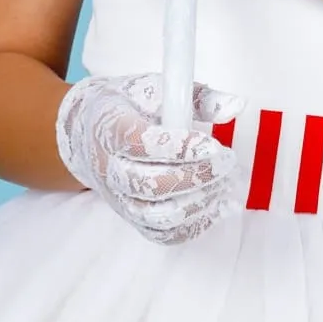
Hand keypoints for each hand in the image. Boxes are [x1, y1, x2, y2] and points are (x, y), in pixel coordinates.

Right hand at [55, 72, 244, 244]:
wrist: (85, 132)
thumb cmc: (127, 106)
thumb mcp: (156, 87)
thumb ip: (197, 97)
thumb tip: (236, 105)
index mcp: (112, 128)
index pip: (141, 144)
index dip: (179, 147)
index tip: (213, 144)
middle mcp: (110, 168)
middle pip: (150, 185)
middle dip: (195, 177)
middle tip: (227, 162)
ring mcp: (119, 198)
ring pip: (156, 216)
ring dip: (197, 204)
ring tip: (225, 185)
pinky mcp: (130, 216)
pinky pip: (160, 234)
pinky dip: (191, 226)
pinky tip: (215, 207)